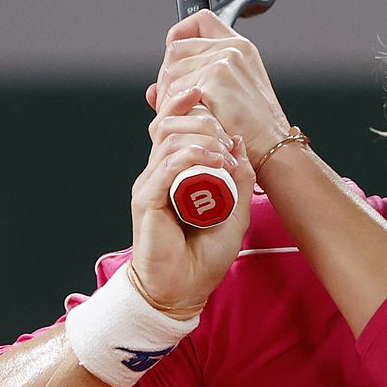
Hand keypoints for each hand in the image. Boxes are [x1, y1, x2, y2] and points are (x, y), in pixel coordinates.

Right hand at [130, 84, 255, 315]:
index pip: (172, 127)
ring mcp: (150, 186)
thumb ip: (239, 180)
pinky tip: (214, 160)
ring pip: (168, 141)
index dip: (185, 105)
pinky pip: (165, 167)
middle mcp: (157, 175)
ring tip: (225, 153)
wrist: (183, 290)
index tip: (206, 96)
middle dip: (199, 119)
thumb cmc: (204, 257)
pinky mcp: (147, 200)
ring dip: (201, 138)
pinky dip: (190, 156)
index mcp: (172, 173)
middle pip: (168, 126)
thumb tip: (239, 142)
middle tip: (225, 136)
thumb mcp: (234, 213)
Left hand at [145, 11, 289, 164]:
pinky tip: (186, 118)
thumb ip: (193, 83)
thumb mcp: (225, 98)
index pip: (200, 21)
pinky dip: (174, 107)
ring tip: (179, 114)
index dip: (180, 34)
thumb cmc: (252, 128)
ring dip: (167, 96)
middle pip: (177, 48)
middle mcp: (233, 47)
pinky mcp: (216, 77)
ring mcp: (225, 59)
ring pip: (172, 71)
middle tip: (170, 101)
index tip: (173, 56)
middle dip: (166, 76)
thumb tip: (152, 90)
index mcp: (240, 47)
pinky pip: (176, 89)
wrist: (271, 146)